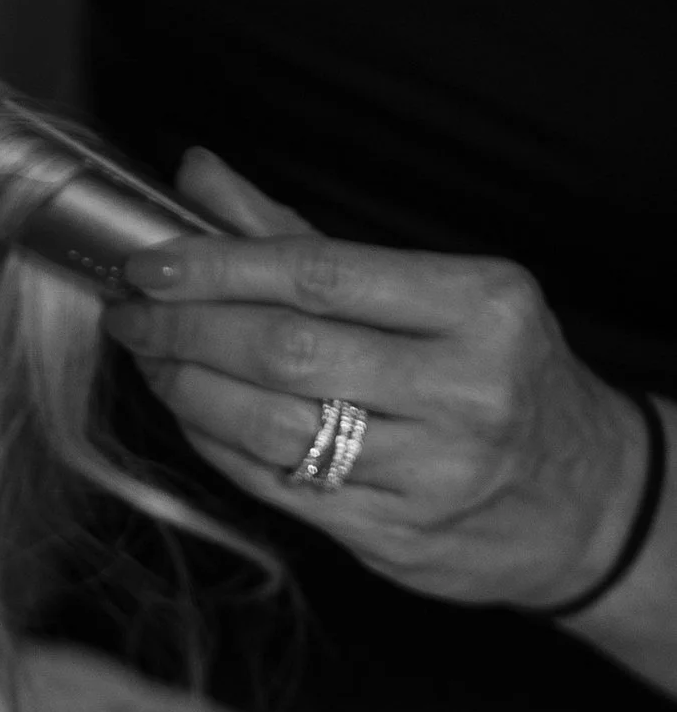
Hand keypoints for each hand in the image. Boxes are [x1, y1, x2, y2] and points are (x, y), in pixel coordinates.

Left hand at [102, 150, 650, 612]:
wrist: (579, 499)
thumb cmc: (495, 375)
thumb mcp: (436, 291)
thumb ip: (304, 236)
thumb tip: (199, 177)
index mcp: (482, 304)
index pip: (321, 274)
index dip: (219, 268)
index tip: (149, 262)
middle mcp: (463, 388)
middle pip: (286, 352)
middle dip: (187, 330)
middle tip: (132, 314)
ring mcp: (430, 471)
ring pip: (271, 426)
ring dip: (188, 390)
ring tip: (153, 360)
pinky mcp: (395, 534)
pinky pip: (276, 484)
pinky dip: (216, 444)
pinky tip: (191, 411)